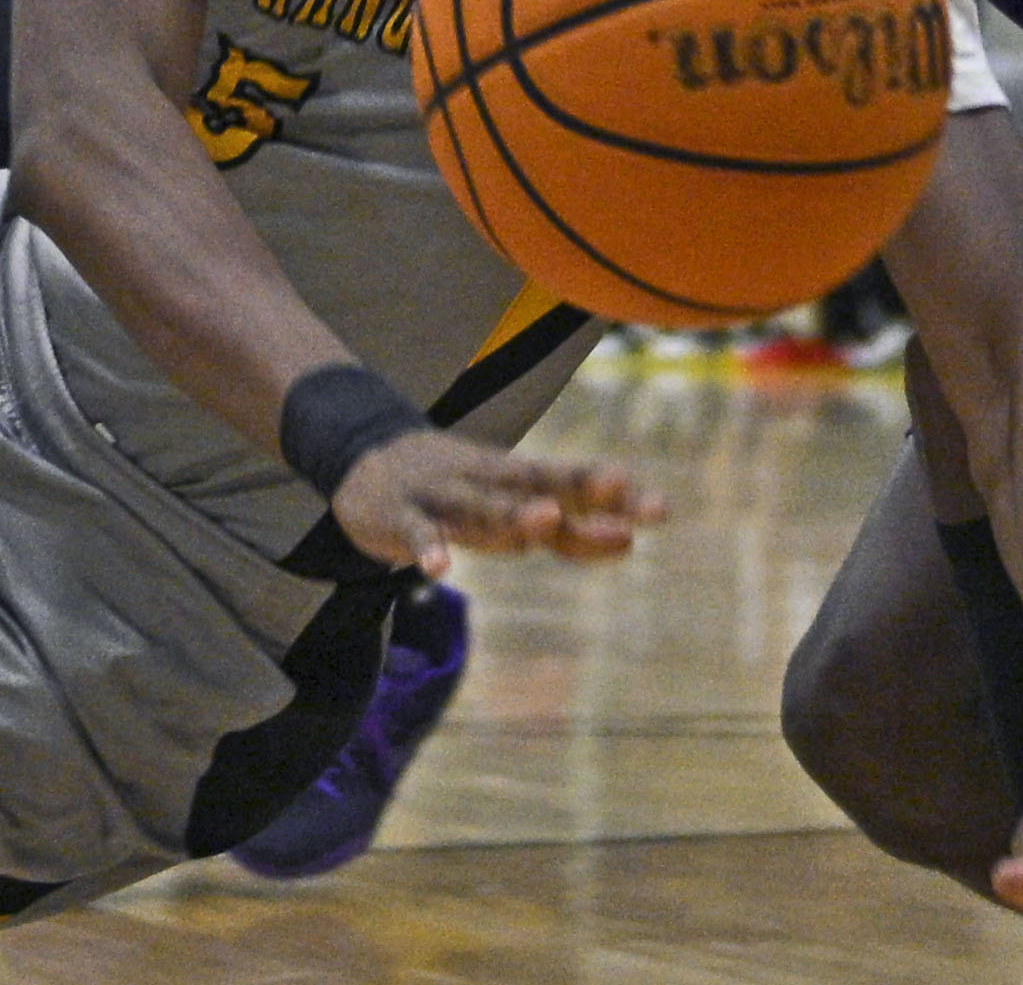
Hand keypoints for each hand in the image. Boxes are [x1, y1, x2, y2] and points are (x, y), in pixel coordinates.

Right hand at [332, 430, 665, 577]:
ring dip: (511, 514)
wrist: (362, 454)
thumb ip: (558, 526)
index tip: (661, 509)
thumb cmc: (452, 485)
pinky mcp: (398, 514)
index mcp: (514, 478)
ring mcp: (442, 495)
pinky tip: (440, 568)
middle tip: (625, 505)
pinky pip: (416, 531)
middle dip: (579, 495)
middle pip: (537, 487)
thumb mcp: (507, 501)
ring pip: (481, 507)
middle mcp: (486, 481)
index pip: (571, 485)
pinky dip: (427, 547)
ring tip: (544, 522)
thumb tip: (624, 540)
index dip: (612, 498)